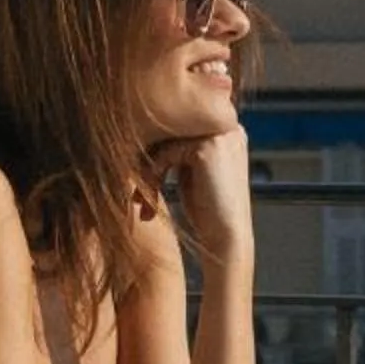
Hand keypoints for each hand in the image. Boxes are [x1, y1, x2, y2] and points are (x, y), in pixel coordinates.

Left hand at [151, 119, 253, 265]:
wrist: (227, 239)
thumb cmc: (208, 214)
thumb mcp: (191, 174)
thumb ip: (178, 152)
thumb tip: (144, 136)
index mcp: (225, 128)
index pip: (179, 127)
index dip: (156, 153)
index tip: (143, 185)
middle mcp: (226, 125)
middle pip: (171, 131)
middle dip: (148, 161)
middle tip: (137, 196)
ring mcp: (218, 134)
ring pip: (166, 142)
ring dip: (147, 172)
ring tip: (141, 202)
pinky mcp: (207, 148)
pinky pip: (167, 153)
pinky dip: (152, 176)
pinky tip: (149, 201)